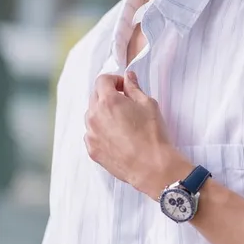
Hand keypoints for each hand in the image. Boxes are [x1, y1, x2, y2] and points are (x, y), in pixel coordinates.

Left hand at [84, 71, 191, 197]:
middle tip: (125, 103)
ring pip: (92, 116)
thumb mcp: (148, 104)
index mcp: (108, 101)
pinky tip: (118, 137)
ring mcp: (91, 134)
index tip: (124, 87)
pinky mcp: (92, 150)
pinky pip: (92, 134)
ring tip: (122, 122)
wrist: (152, 166)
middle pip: (95, 96)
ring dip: (103, 113)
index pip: (102, 80)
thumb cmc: (152, 134)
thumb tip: (128, 77)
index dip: (114, 80)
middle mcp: (94, 116)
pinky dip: (101, 131)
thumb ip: (134, 87)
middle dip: (108, 95)